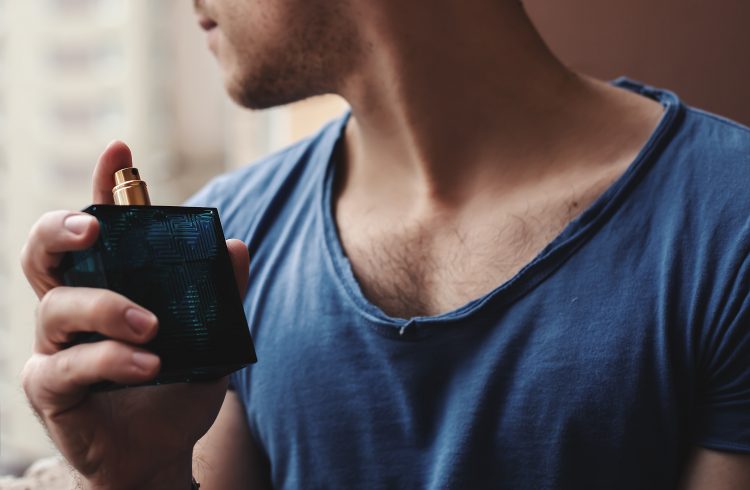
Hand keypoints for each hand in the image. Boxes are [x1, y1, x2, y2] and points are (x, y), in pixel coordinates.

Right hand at [20, 141, 249, 488]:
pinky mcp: (50, 389)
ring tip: (152, 327)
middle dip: (61, 227)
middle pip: (43, 252)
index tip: (120, 149)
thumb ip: (222, 294)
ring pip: (55, 306)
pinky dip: (109, 359)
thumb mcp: (212, 337)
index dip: (103, 185)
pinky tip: (148, 364)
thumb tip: (237, 244)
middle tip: (93, 224)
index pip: (99, 226)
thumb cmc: (178, 385)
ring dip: (106, 308)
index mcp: (109, 283)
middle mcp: (73, 306)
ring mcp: (55, 347)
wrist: (161, 451)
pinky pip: (68, 365)